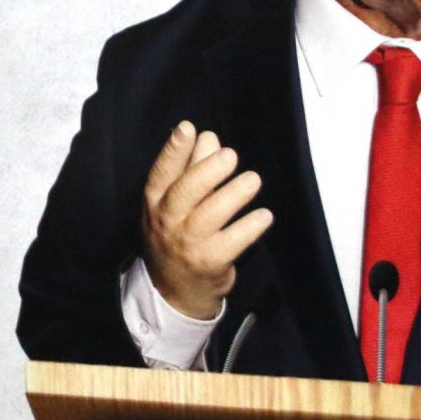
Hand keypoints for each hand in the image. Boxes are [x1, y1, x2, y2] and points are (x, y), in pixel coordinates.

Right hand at [140, 121, 273, 318]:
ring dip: (234, 195)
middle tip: (230, 155)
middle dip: (207, 171)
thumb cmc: (176, 237)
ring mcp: (188, 243)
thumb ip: (191, 169)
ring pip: (211, 215)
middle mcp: (168, 222)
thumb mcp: (173, 204)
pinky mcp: (210, 262)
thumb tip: (209, 137)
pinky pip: (233, 241)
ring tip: (253, 180)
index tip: (187, 128)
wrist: (174, 291)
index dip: (174, 150)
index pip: (162, 173)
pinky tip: (264, 215)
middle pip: (185, 192)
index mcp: (156, 202)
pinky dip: (250, 227)